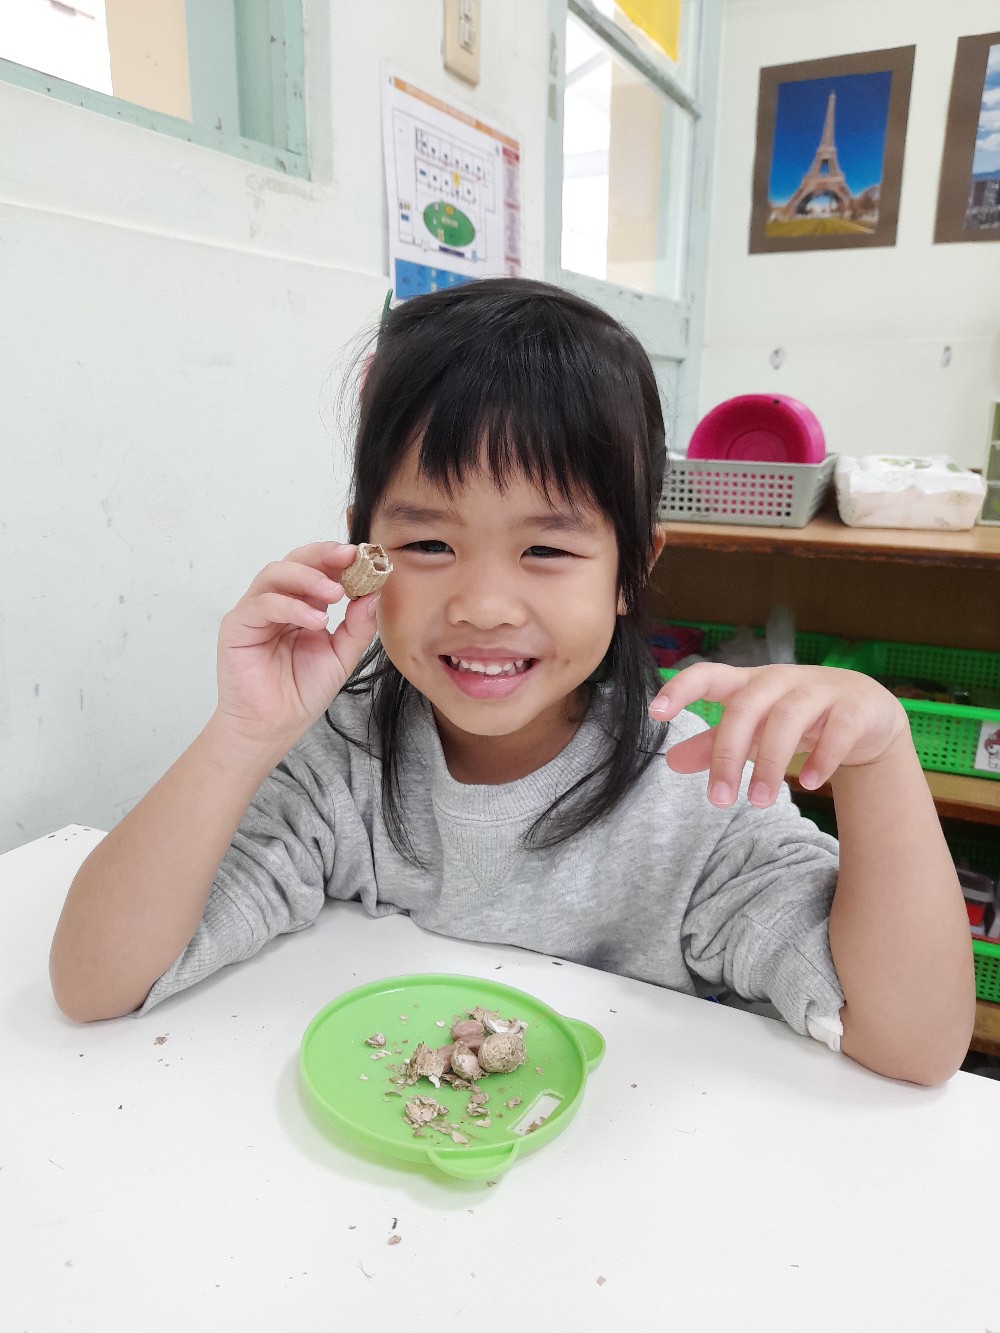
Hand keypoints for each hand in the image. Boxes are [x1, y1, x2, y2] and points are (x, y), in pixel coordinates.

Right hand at [214, 542, 378, 751]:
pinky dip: (290, 607)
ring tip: (336, 593)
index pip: (318, 569)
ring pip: (274, 574)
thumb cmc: (303, 692)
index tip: (365, 556)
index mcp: (303, 605)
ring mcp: (255, 611)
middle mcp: (277, 602)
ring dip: (308, 577)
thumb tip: (375, 592)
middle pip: (294, 561)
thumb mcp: (341, 656)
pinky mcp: (237, 626)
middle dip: (323, 555)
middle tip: (349, 557)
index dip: (339, 559)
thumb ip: (357, 626)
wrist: (274, 726)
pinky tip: (316, 621)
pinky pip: (262, 605)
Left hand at [649, 663, 908, 807]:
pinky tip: (810, 784)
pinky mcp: (854, 708)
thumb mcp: (754, 730)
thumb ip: (715, 744)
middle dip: (729, 755)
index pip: (708, 675)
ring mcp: (820, 690)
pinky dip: (824, 757)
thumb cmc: (797, 718)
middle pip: (746, 708)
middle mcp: (780, 681)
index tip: (656, 713)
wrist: (864, 712)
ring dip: (771, 763)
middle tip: (720, 801)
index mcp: (749, 684)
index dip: (681, 689)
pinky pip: (837, 729)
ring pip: (787, 719)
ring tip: (760, 801)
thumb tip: (671, 762)